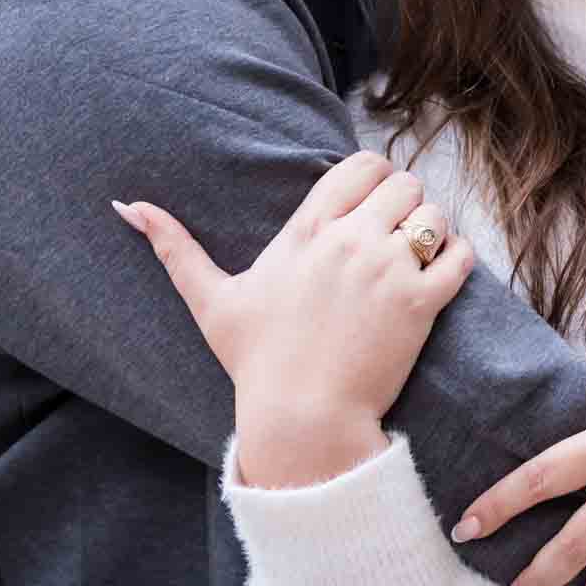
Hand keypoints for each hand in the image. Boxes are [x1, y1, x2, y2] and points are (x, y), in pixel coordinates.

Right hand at [114, 150, 475, 486]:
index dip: (376, 178)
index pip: (360, 166)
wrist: (301, 419)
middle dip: (407, 203)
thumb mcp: (211, 301)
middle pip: (404, 183)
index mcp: (306, 231)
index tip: (373, 206)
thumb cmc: (257, 362)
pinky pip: (459, 256)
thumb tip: (126, 205)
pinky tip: (441, 277)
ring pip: (434, 215)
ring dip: (433, 230)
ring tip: (420, 257)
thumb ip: (174, 247)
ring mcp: (386, 269)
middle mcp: (348, 240)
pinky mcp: (420, 303)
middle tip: (398, 235)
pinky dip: (458, 260)